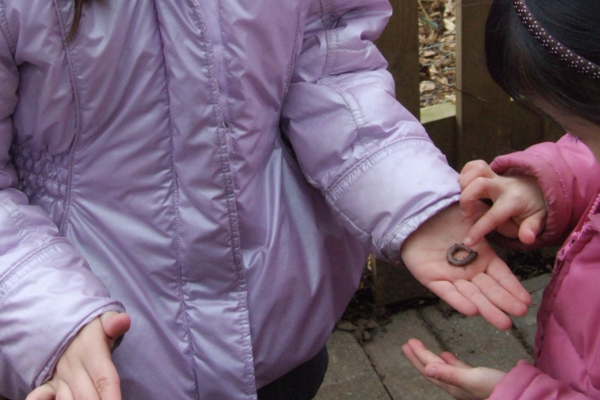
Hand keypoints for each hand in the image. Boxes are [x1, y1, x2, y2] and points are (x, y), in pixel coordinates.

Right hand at [26, 311, 130, 399]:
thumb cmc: (91, 326)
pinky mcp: (49, 383)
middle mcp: (73, 367)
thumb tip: (123, 321)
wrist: (60, 323)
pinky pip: (40, 396)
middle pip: (87, 396)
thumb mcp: (104, 318)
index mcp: (90, 352)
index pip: (104, 379)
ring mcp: (60, 377)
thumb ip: (114, 322)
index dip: (111, 396)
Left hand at [401, 202, 531, 329]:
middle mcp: (469, 270)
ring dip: (486, 308)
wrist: (418, 215)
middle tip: (519, 314)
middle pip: (489, 290)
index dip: (513, 288)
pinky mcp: (433, 279)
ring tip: (503, 322)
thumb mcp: (475, 216)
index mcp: (482, 257)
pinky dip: (458, 301)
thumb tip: (512, 223)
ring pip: (471, 295)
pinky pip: (446, 292)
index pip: (501, 276)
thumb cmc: (448, 215)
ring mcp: (452, 276)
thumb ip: (492, 223)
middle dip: (504, 302)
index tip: (526, 302)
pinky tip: (472, 310)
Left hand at [402, 338, 504, 399]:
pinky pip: (456, 369)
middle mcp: (456, 386)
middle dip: (419, 356)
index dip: (418, 355)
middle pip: (432, 369)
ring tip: (421, 348)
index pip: (430, 368)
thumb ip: (449, 374)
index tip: (408, 343)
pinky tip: (446, 355)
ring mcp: (465, 384)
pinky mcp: (476, 380)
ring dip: (431, 357)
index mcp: (452, 385)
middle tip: (408, 344)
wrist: (520, 395)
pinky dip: (449, 361)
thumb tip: (426, 369)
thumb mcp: (472, 379)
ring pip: (442, 368)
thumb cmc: (498, 388)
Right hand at [459, 160, 546, 246]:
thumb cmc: (533, 210)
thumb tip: (527, 238)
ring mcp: (497, 176)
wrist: (539, 190)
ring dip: (465, 183)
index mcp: (515, 201)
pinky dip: (465, 173)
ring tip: (466, 198)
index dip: (478, 230)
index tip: (468, 241)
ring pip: (476, 169)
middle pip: (479, 183)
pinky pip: (474, 165)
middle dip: (466, 199)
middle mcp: (504, 185)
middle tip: (467, 214)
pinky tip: (465, 186)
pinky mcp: (490, 172)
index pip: (493, 216)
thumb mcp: (537, 223)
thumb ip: (529, 230)